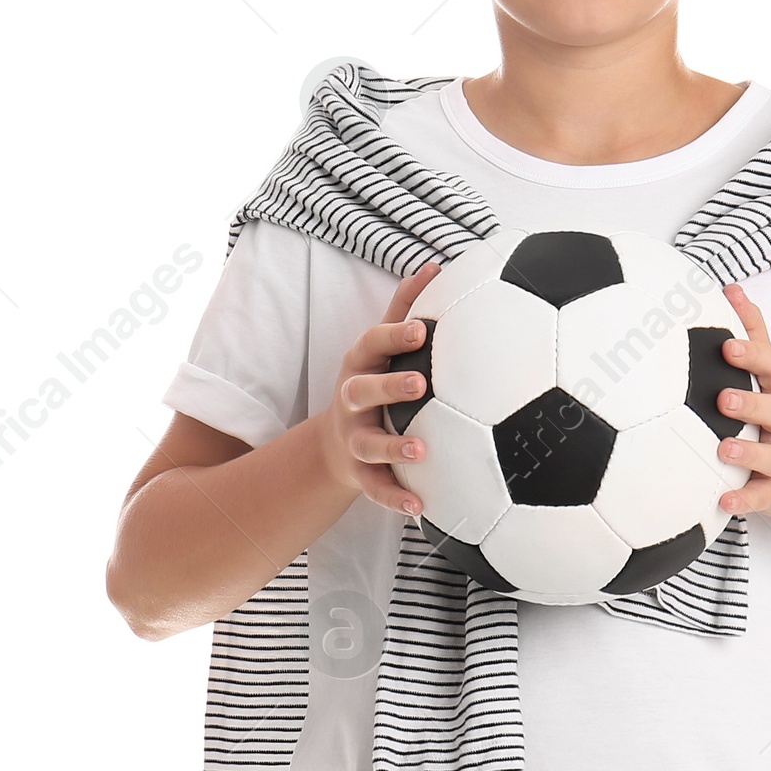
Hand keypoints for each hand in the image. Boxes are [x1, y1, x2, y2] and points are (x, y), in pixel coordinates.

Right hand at [317, 259, 440, 514]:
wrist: (333, 445)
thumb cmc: (371, 382)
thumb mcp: (379, 347)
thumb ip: (404, 308)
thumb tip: (436, 264)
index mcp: (362, 365)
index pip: (373, 344)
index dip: (395, 336)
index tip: (422, 330)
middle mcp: (352, 400)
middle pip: (363, 390)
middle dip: (389, 386)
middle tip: (421, 384)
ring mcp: (354, 438)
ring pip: (368, 443)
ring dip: (393, 446)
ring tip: (421, 449)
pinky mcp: (359, 474)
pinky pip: (377, 488)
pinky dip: (396, 497)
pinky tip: (421, 506)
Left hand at [713, 283, 770, 522]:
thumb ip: (754, 331)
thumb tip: (731, 288)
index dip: (752, 354)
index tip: (726, 345)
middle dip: (752, 403)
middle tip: (723, 398)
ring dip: (748, 453)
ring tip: (724, 449)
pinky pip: (762, 497)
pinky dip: (745, 500)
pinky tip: (723, 501)